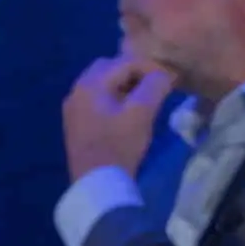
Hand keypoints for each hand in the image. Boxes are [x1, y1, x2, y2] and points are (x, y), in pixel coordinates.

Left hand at [63, 56, 175, 181]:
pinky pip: (98, 100)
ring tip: (147, 98)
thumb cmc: (119, 145)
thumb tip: (163, 74)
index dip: (150, 67)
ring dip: (126, 86)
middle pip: (109, 68)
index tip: (171, 78)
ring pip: (103, 84)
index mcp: (88, 84)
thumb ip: (154, 86)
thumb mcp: (141, 113)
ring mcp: (73, 108)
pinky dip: (116, 98)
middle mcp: (76, 91)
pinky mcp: (77, 123)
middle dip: (135, 72)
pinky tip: (130, 111)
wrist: (98, 184)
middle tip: (156, 85)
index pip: (124, 62)